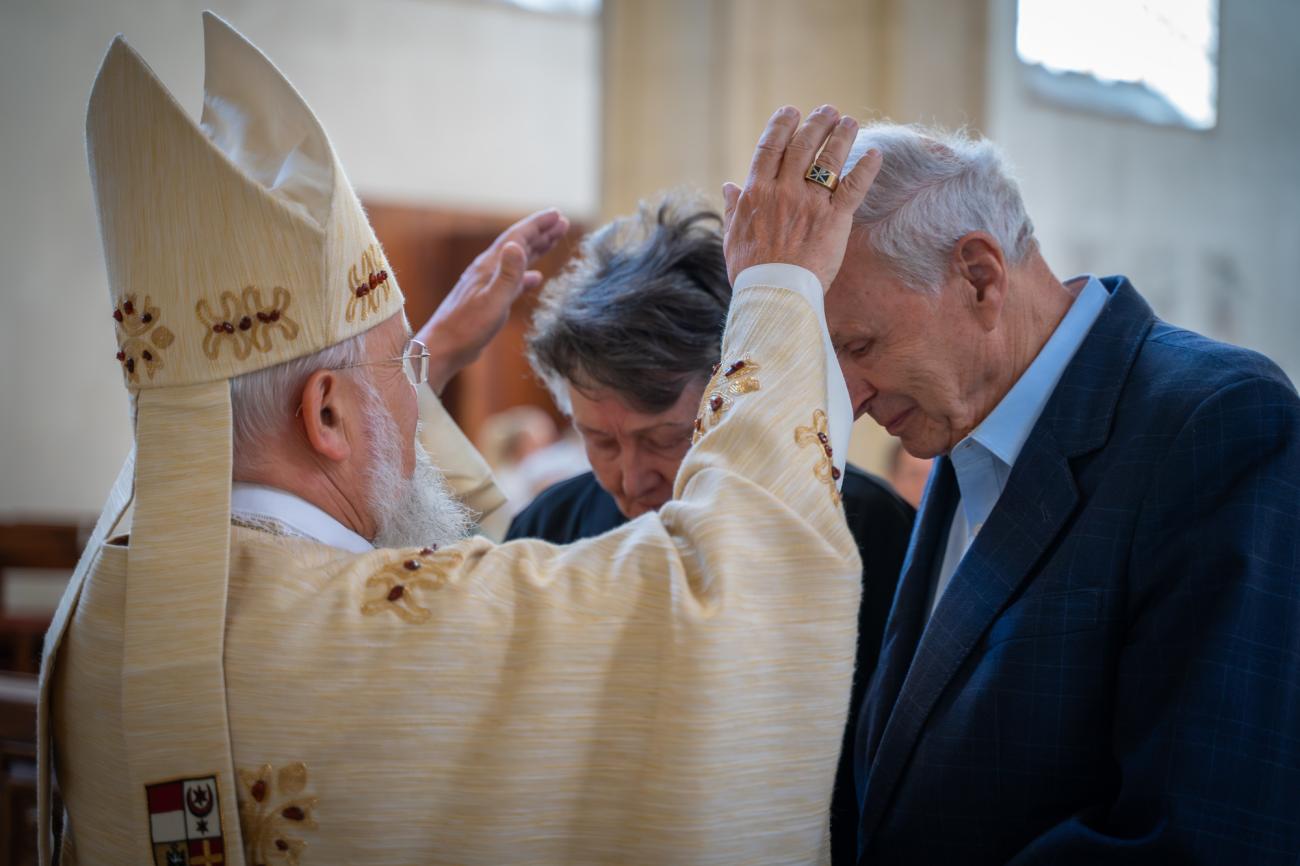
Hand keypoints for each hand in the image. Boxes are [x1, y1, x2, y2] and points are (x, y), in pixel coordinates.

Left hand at [416, 208, 569, 393]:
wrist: (444, 348)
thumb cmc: (467, 328)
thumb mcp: (493, 301)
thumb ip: (507, 274)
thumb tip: (517, 245)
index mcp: (489, 267)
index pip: (517, 237)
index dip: (538, 225)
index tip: (557, 214)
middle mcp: (488, 270)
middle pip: (518, 244)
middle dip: (541, 232)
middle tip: (562, 222)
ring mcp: (488, 285)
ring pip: (517, 261)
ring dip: (536, 250)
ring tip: (553, 241)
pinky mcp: (489, 300)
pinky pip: (513, 281)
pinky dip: (526, 276)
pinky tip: (536, 278)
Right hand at [721, 105, 881, 290]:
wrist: (774, 294)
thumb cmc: (751, 271)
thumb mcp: (731, 238)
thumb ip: (732, 209)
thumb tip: (729, 186)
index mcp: (756, 192)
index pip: (769, 147)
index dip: (781, 124)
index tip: (791, 112)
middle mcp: (783, 190)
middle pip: (802, 145)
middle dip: (816, 123)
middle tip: (827, 111)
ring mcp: (810, 203)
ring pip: (828, 159)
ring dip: (841, 136)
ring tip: (849, 122)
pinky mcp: (834, 219)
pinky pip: (853, 187)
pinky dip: (866, 168)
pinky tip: (875, 154)